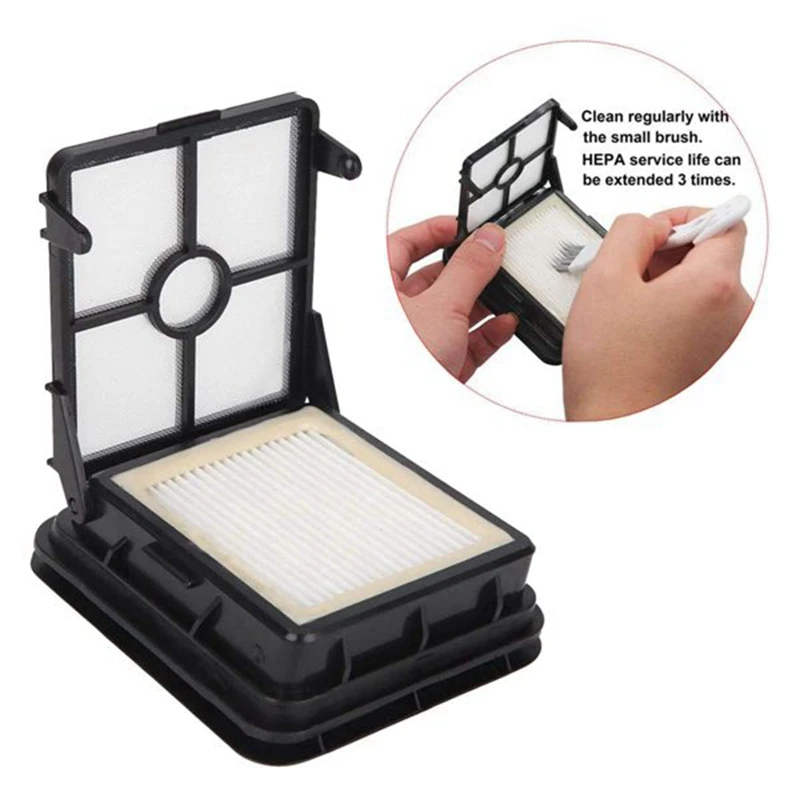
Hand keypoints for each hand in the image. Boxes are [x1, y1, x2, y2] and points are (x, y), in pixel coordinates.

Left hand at [387, 217, 517, 381]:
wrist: (405, 417)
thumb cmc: (400, 367)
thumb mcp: (440, 307)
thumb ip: (468, 270)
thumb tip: (487, 240)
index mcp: (382, 290)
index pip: (403, 244)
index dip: (432, 229)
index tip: (462, 224)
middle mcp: (399, 313)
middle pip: (438, 278)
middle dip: (471, 269)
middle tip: (497, 257)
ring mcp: (422, 340)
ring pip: (457, 310)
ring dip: (486, 301)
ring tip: (511, 288)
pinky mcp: (442, 364)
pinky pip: (468, 341)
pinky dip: (489, 332)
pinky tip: (509, 323)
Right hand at [563, 208, 751, 420]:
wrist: (615, 425)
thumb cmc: (611, 370)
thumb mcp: (604, 280)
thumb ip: (628, 232)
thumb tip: (646, 224)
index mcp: (714, 286)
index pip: (723, 223)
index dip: (683, 217)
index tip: (653, 230)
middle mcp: (734, 314)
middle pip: (711, 257)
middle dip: (667, 254)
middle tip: (626, 270)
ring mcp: (728, 340)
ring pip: (701, 288)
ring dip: (665, 284)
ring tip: (625, 306)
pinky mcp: (714, 359)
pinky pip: (698, 317)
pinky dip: (670, 311)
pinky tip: (635, 328)